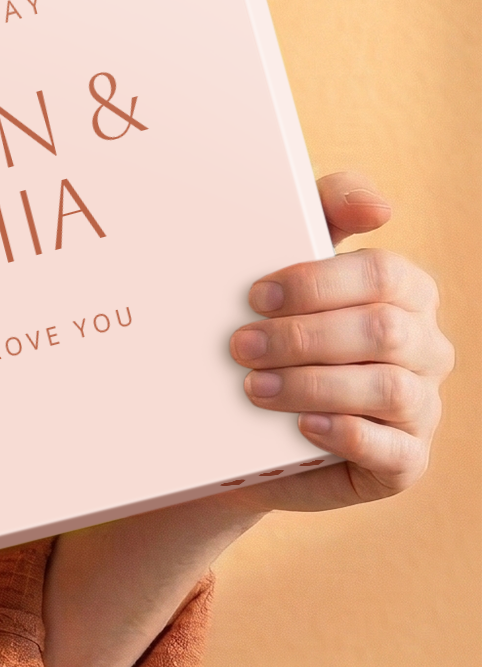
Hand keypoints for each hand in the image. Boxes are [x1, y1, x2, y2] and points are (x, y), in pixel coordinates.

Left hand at [230, 172, 452, 510]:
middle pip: (383, 332)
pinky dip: (344, 434)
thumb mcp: (291, 267)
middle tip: (241, 345)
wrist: (248, 425)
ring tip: (253, 387)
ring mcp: (421, 407)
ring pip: (389, 389)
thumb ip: (325, 213)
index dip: (318, 283)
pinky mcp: (405, 461)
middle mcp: (425, 348)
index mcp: (406, 294)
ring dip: (313, 385)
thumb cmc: (278, 327)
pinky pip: (393, 451)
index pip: (384, 274)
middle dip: (304, 337)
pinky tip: (301, 426)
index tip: (257, 294)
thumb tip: (377, 205)